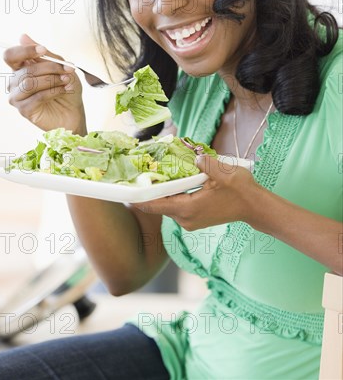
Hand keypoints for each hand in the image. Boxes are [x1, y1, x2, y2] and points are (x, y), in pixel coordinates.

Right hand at [4, 34, 86, 132]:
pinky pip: (37, 96)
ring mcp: (17, 97)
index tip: (43, 50)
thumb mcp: (60, 66)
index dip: (25, 50)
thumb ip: (44, 54)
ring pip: (30, 83)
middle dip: (50, 67)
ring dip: (52, 80)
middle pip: (26, 69)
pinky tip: (64, 90)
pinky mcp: (24, 110)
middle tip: (68, 69)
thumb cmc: (66, 87)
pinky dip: (53, 91)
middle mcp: (14, 82)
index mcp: (20, 68)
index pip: (10, 55)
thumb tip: (22, 36)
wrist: (74, 112)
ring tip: (67, 81)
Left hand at [132, 155, 257, 230]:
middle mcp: (185, 219)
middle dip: (149, 191)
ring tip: (152, 176)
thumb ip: (205, 163)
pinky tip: (170, 183)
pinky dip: (171, 196)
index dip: (139, 197)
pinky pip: (176, 207)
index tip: (124, 189)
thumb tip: (193, 157)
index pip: (156, 204)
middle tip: (136, 174)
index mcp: (189, 208)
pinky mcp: (194, 219)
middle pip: (159, 204)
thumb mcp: (224, 172)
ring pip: (167, 206)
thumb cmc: (240, 190)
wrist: (254, 207)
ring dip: (161, 192)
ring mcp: (189, 222)